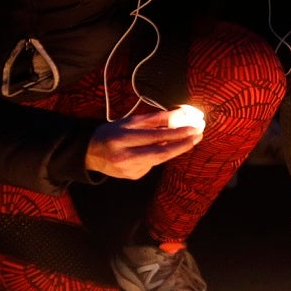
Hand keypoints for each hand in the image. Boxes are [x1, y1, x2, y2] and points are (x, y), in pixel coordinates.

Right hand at [86, 108, 201, 179]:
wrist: (90, 153)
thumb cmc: (112, 132)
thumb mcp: (130, 121)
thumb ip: (156, 118)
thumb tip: (180, 114)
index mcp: (121, 138)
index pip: (155, 136)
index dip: (177, 133)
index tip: (194, 127)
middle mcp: (124, 156)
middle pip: (160, 153)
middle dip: (183, 144)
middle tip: (199, 135)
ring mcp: (128, 170)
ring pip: (159, 159)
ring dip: (175, 149)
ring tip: (189, 139)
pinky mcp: (132, 176)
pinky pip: (152, 164)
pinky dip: (159, 155)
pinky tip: (158, 149)